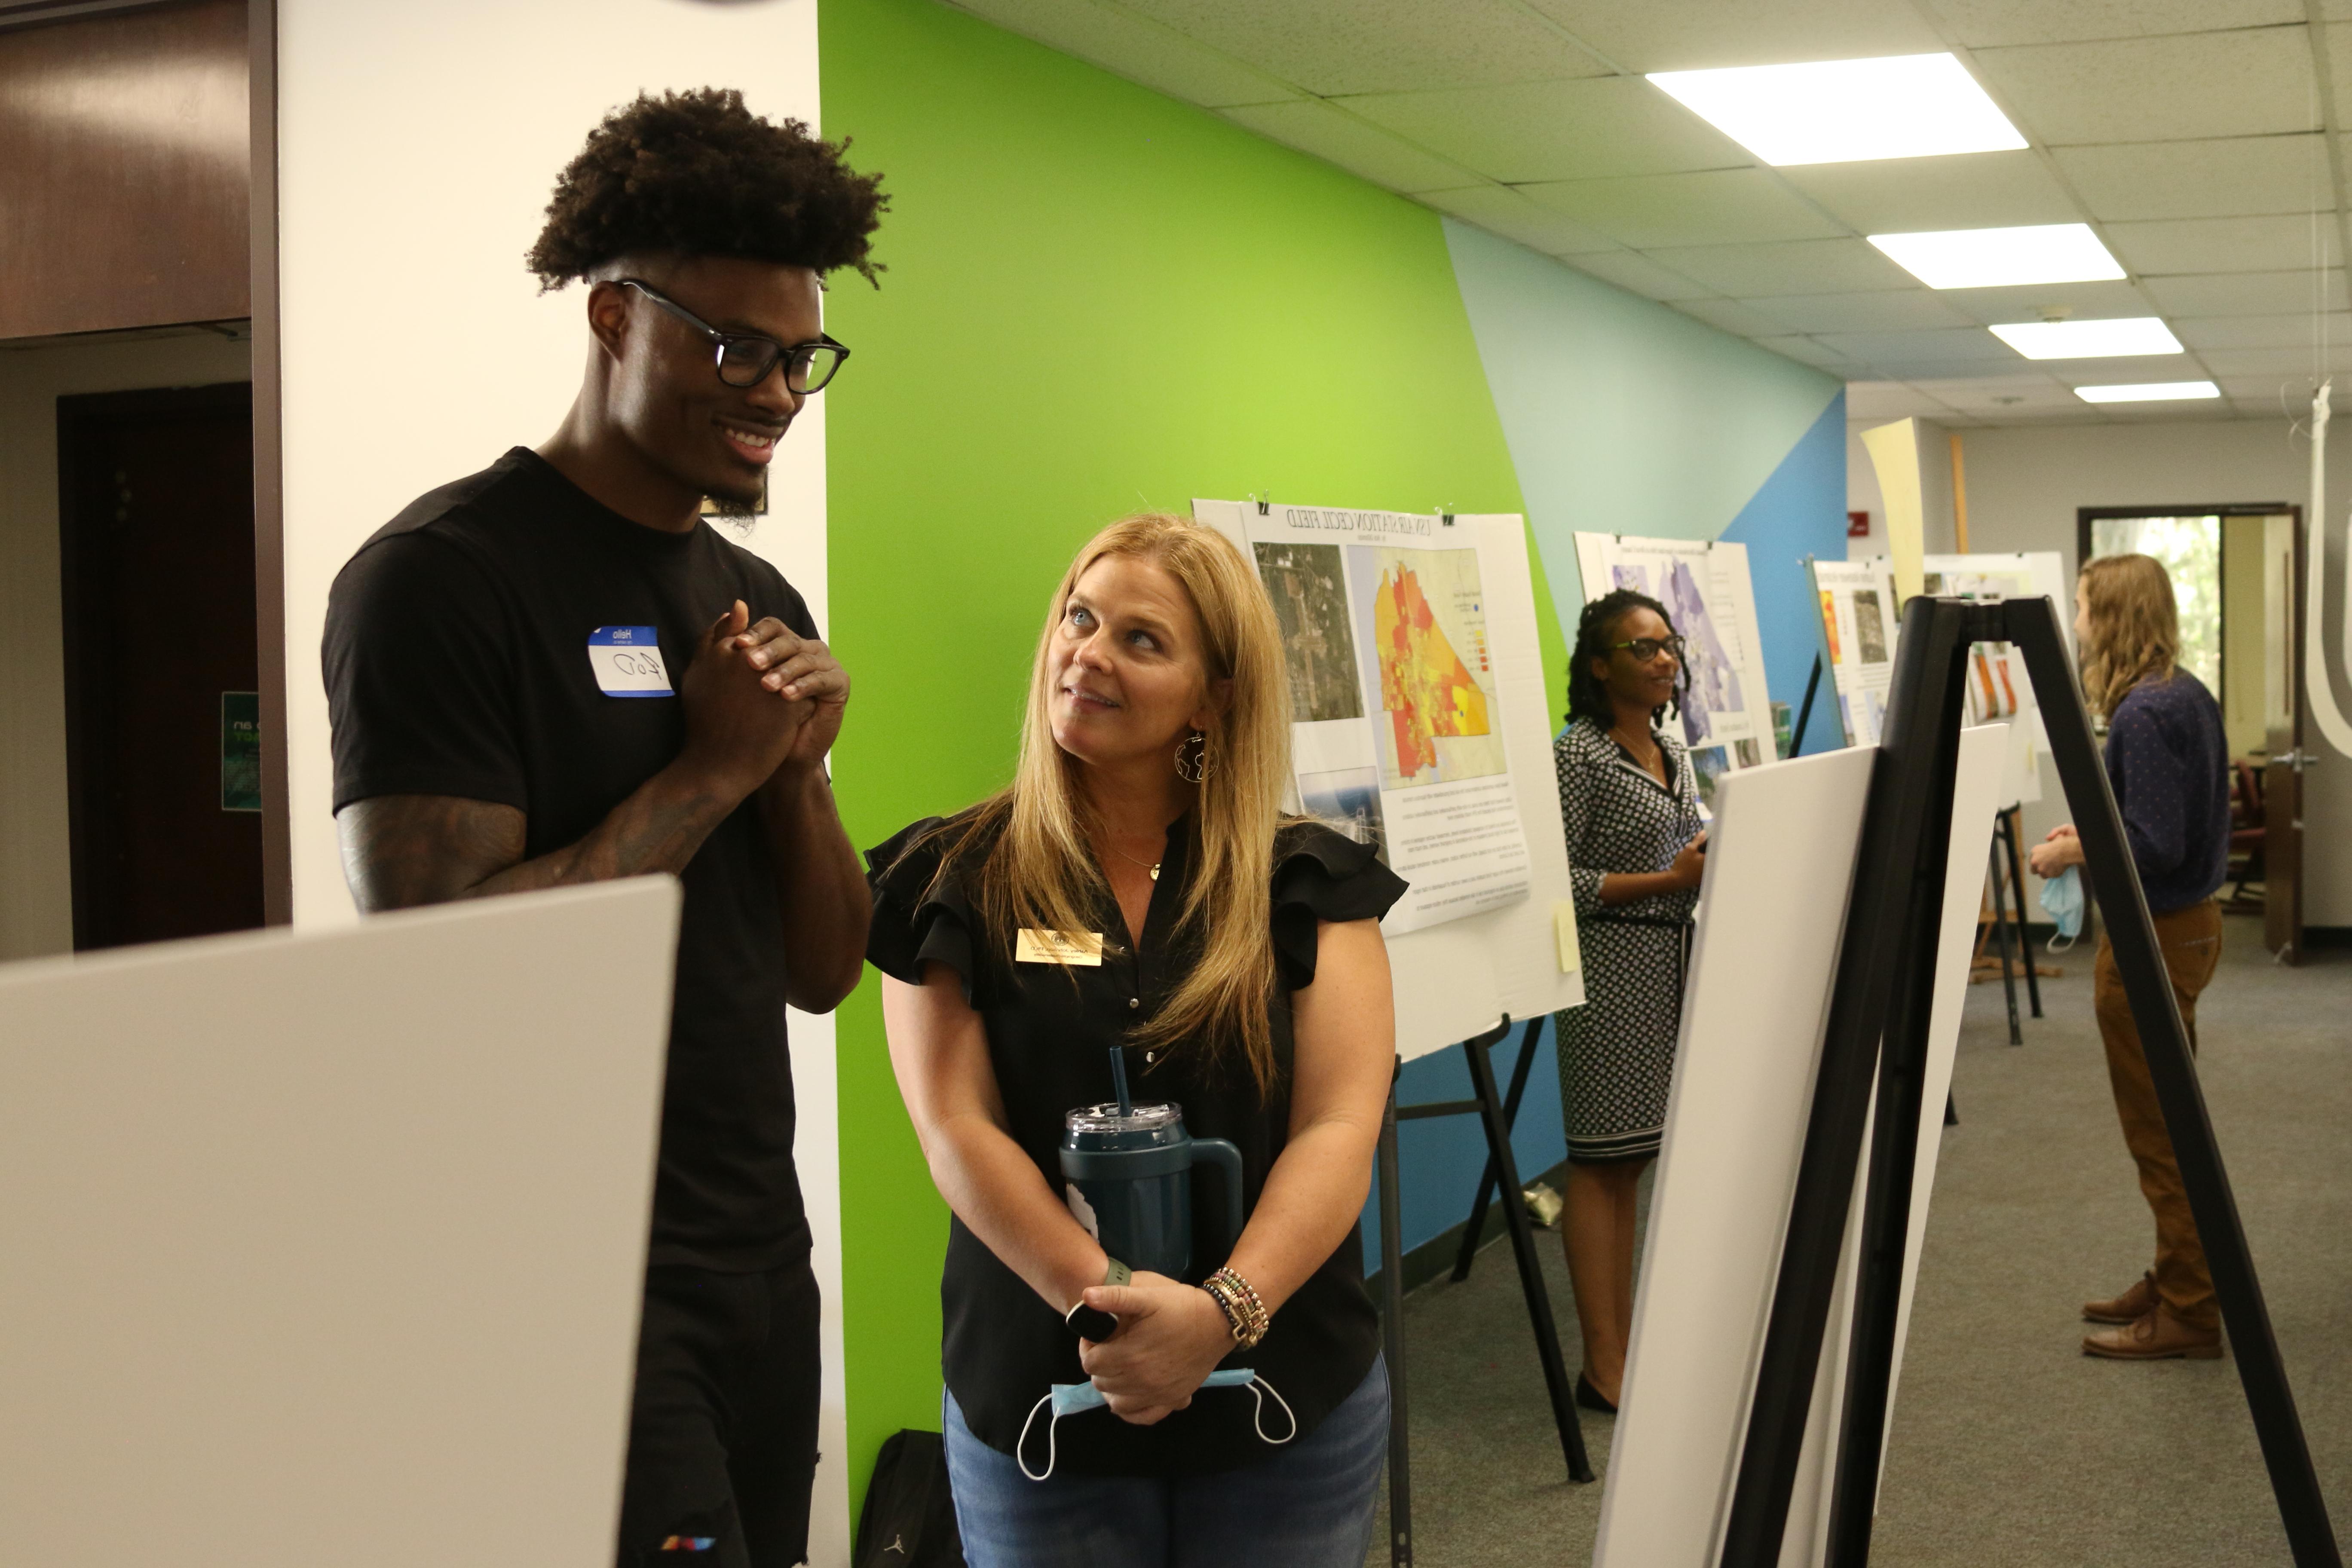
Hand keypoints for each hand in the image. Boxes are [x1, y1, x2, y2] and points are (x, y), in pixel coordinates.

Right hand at [678, 601, 801, 799]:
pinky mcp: (789, 704)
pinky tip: (791, 721)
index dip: (761, 658)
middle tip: (769, 696)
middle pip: (780, 653)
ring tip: (780, 706)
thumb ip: (717, 636)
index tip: (757, 675)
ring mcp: (771, 682)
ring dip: (794, 685)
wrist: (718, 765)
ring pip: (796, 671)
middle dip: (780, 669)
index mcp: (726, 651)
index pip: (756, 638)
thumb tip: (739, 606)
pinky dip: (803, 704)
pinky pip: (807, 693)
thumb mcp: (700, 672)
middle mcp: (749, 662)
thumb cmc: (705, 720)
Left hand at [733, 615, 850, 766]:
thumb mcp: (737, 679)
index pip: (773, 628)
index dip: (757, 633)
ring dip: (785, 672)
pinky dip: (804, 686)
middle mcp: (807, 650)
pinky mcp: (839, 684)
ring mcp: (825, 666)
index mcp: (785, 645)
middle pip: (790, 641)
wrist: (776, 756)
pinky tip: (786, 697)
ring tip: (766, 686)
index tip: (738, 645)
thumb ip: (732, 642)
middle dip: (769, 652)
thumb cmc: (755, 718)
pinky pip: (822, 680)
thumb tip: (734, 605)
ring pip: (805, 660)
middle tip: (750, 664)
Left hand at [1075, 1272, 1234, 1425]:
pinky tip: (1132, 1393)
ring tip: (1119, 1367)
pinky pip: (1142, 1417)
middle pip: (1100, 1383)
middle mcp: (1141, 1382)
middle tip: (1108, 1348)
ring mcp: (1158, 1395)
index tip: (1096, 1335)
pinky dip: (1131, 1409)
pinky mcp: (1173, 1400)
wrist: (1218, 1322)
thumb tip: (1085, 1296)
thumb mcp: (1149, 1294)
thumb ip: (1115, 1296)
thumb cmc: (1181, 1306)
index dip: (1088, 1347)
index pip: (1090, 1363)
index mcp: (1130, 1356)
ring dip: (1111, 1387)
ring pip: (1116, 1403)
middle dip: (1098, 1365)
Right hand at [1669, 829, 1708, 890]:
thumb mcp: (1689, 849)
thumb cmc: (1683, 864)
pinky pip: (1704, 868)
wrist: (1676, 880)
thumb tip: (1704, 832)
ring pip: (1708, 862)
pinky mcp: (1702, 877)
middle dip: (1706, 850)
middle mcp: (1712, 867)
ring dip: (1703, 857)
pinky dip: (1700, 864)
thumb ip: (1697, 840)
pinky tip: (1693, 862)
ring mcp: (1708, 873)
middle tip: (1698, 846)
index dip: (1711, 843)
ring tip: (1694, 854)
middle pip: (1712, 855)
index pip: (1715, 848)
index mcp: (1711, 859)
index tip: (1706, 839)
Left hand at [2029, 826, 2083, 878]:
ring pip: (2042, 874)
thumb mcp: (2051, 840)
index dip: (2038, 863)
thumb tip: (2047, 841)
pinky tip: (2058, 869)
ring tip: (2055, 868)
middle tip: (2047, 868)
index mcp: (2034, 851)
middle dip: (2039, 870)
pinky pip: (2049, 877)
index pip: (2032, 861)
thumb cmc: (2061, 844)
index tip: (2043, 863)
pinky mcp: (2046, 874)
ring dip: (2047, 873)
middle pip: (2033, 870)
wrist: (2067, 851)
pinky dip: (2054, 874)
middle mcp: (2034, 861)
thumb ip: (2046, 844)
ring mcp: (2040, 868)